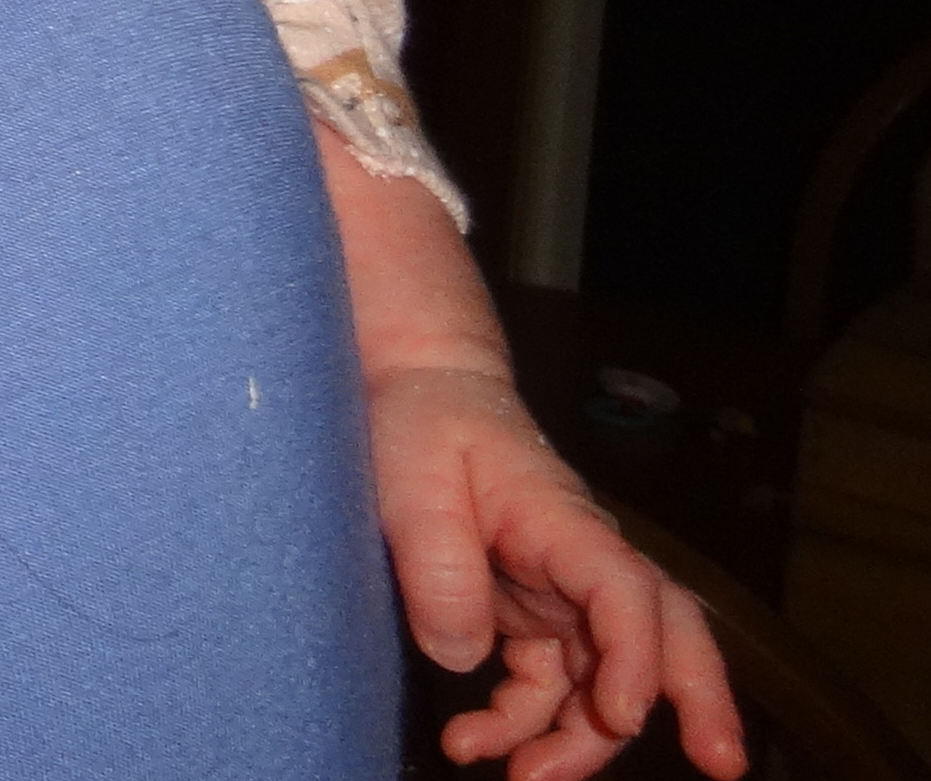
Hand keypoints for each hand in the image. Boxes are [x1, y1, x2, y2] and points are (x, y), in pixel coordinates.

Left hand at [372, 364, 747, 780]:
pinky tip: (471, 743)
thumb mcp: (410, 477)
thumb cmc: (423, 421)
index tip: (623, 713)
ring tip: (524, 780)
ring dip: (579, 740)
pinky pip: (549, 684)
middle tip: (720, 764)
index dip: (636, 655)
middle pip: (667, 632)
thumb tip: (459, 655)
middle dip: (699, 701)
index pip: (626, 588)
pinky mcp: (533, 613)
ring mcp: (562, 592)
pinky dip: (522, 723)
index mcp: (563, 520)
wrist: (420, 389)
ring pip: (604, 676)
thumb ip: (437, 561)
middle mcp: (580, 561)